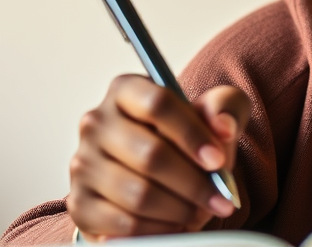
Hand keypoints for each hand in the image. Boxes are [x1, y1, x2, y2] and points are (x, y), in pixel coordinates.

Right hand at [67, 74, 250, 239]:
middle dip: (193, 182)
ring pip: (138, 194)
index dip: (192, 134)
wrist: (159, 172)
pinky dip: (158, 229)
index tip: (218, 161)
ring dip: (179, 209)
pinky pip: (123, 224)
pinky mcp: (80, 204)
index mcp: (125, 89)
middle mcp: (96, 123)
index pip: (158, 104)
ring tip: (202, 211)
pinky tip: (177, 224)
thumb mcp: (215, 111)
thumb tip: (223, 127)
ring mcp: (83, 164)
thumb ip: (225, 107)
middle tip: (220, 198)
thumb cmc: (188, 135)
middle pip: (150, 154)